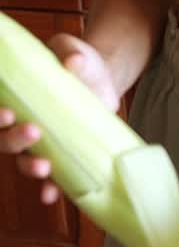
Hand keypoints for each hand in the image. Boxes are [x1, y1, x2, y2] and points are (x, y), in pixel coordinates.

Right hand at [0, 34, 119, 203]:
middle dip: (14, 139)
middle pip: (4, 140)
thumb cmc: (79, 63)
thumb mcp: (75, 52)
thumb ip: (72, 53)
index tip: (8, 114)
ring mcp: (40, 143)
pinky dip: (48, 189)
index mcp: (17, 98)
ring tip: (43, 167)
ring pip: (23, 161)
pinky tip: (49, 195)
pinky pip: (51, 178)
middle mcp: (21, 123)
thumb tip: (73, 62)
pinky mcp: (61, 156)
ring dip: (30, 167)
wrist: (102, 80)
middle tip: (32, 132)